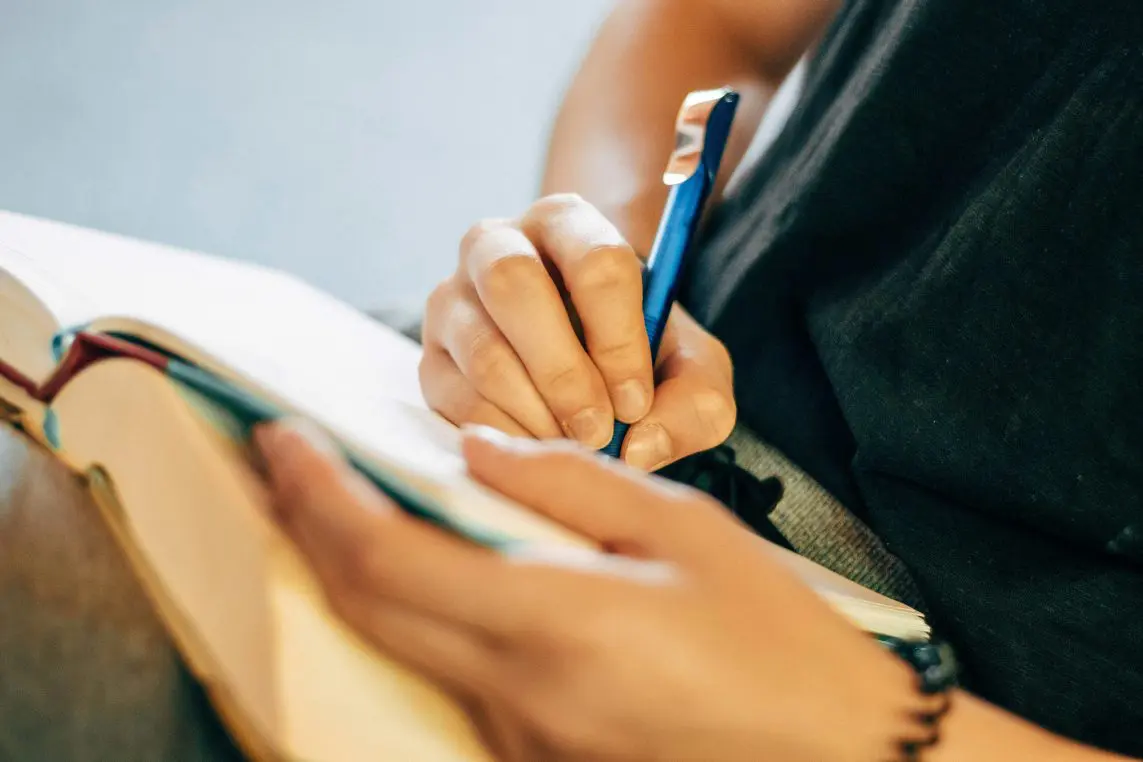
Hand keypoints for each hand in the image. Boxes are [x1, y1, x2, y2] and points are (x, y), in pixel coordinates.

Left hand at [256, 420, 923, 761]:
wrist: (827, 750)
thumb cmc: (772, 633)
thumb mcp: (683, 527)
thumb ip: (568, 482)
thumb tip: (473, 452)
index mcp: (558, 622)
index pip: (389, 560)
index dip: (319, 498)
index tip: (282, 440)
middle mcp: (520, 694)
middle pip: (368, 608)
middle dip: (309, 529)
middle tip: (284, 463)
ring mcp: (521, 739)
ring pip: (403, 645)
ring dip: (363, 572)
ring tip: (352, 503)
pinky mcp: (535, 758)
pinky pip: (453, 677)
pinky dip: (422, 614)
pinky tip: (437, 571)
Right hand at [420, 193, 735, 470]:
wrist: (584, 363)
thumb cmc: (640, 356)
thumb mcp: (693, 372)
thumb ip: (696, 403)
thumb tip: (639, 445)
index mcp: (569, 223)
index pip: (595, 260)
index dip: (619, 339)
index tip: (635, 401)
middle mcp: (497, 243)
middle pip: (514, 283)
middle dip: (562, 370)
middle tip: (597, 430)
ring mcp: (452, 299)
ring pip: (482, 349)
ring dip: (534, 410)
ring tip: (573, 443)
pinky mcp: (430, 357)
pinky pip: (455, 397)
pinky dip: (504, 434)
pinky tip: (538, 448)